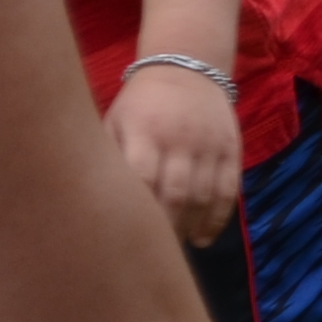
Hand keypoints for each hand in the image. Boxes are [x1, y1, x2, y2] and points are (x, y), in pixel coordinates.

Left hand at [107, 61, 244, 245]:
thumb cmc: (139, 104)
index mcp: (145, 131)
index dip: (137, 211)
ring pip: (204, 196)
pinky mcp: (231, 149)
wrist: (187, 69)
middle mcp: (180, 138)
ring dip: (190, 228)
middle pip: (176, 193)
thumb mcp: (114, 121)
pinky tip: (203, 238)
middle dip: (165, 228)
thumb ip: (108, 157)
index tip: (126, 235)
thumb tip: (89, 203)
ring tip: (174, 249)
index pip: (142, 178)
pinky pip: (228, 190)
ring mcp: (210, 144)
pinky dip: (217, 218)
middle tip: (151, 252)